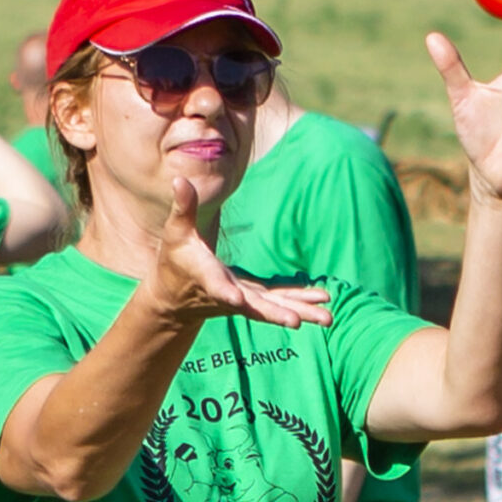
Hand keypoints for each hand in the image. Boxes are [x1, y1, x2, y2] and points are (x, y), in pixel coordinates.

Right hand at [140, 179, 331, 328]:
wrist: (174, 299)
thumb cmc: (175, 261)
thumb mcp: (176, 233)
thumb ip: (183, 208)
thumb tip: (180, 179)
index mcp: (207, 278)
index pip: (216, 286)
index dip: (226, 293)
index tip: (236, 300)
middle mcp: (228, 295)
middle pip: (254, 307)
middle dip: (276, 313)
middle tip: (297, 322)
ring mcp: (243, 301)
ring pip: (273, 308)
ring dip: (300, 312)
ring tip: (327, 318)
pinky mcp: (253, 300)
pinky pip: (279, 301)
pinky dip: (300, 301)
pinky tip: (323, 299)